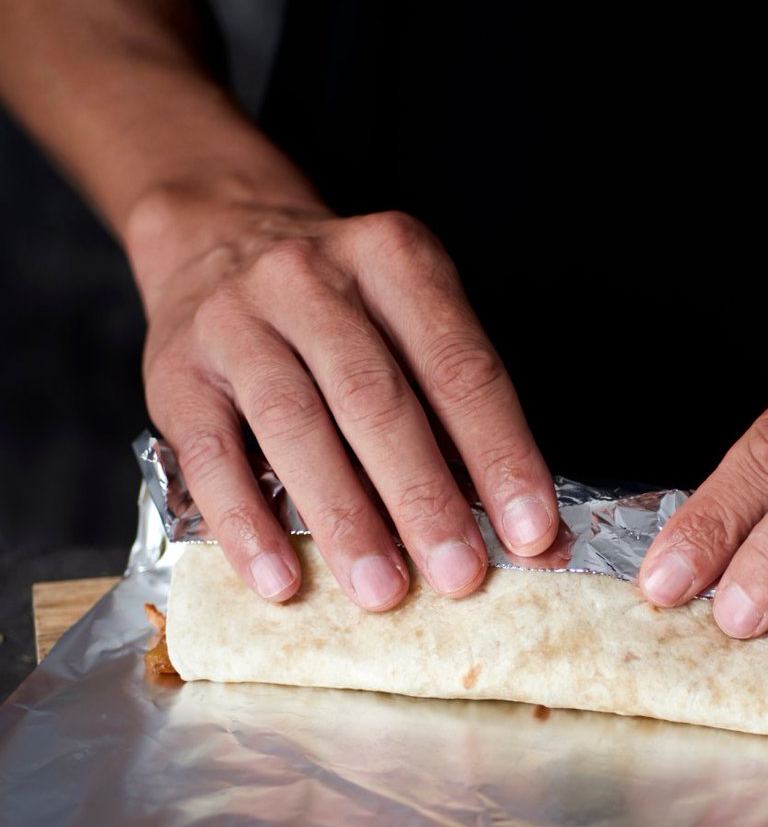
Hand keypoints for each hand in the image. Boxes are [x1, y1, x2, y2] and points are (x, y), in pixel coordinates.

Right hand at [135, 192, 558, 609]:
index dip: (502, 456)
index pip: (460, 368)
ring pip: (295, 426)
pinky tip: (280, 580)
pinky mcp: (175, 373)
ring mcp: (235, 321)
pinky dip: (247, 524)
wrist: (213, 235)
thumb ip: (461, 417)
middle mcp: (311, 279)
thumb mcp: (408, 321)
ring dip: (344, 518)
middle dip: (424, 497)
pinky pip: (210, 456)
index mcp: (395, 260)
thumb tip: (533, 533)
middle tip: (460, 574)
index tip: (532, 533)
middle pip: (377, 400)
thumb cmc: (341, 305)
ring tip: (382, 590)